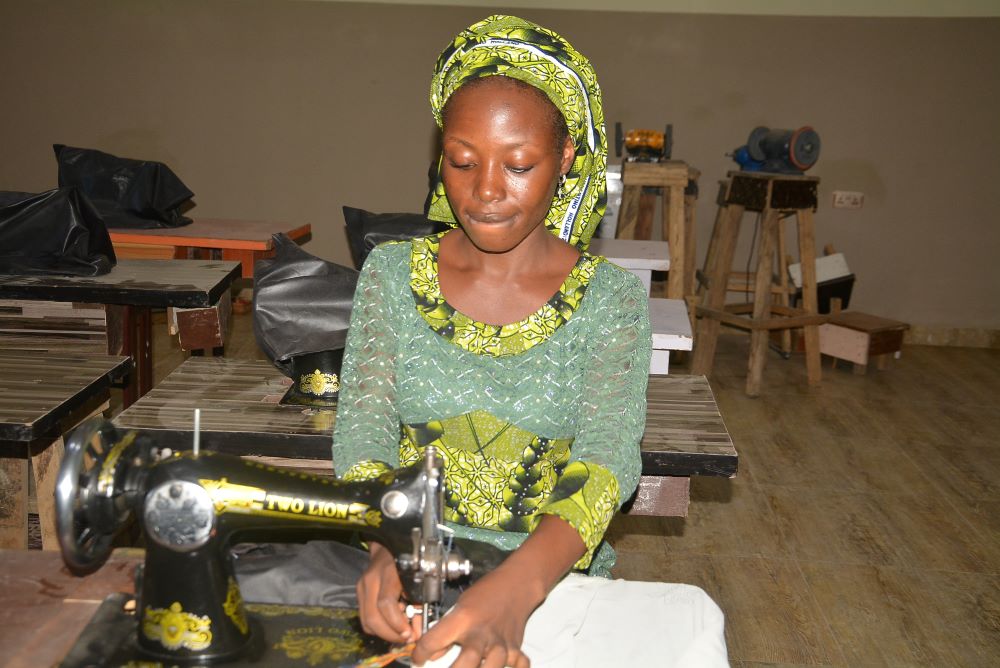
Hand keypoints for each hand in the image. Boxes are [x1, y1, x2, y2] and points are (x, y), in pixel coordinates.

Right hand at [356, 542, 419, 643]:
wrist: (389, 544)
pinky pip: (364, 617)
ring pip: (366, 620)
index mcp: (388, 573)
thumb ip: (418, 603)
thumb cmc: (408, 560)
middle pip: (372, 617)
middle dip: (389, 634)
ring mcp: (361, 586)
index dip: (397, 623)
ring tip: (398, 634)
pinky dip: (377, 626)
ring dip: (383, 633)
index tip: (409, 634)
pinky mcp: (359, 591)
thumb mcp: (418, 578)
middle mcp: (371, 580)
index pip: (385, 604)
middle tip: (405, 639)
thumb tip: (417, 630)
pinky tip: (389, 625)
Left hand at [411, 568, 533, 667]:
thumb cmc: (486, 593)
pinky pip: (518, 665)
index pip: (433, 641)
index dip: (419, 654)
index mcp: (463, 619)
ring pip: (494, 666)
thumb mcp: (460, 606)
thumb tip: (434, 655)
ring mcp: (500, 642)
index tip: (418, 659)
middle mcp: (481, 633)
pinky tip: (506, 667)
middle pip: (468, 661)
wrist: (516, 584)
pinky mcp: (515, 649)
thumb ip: (447, 632)